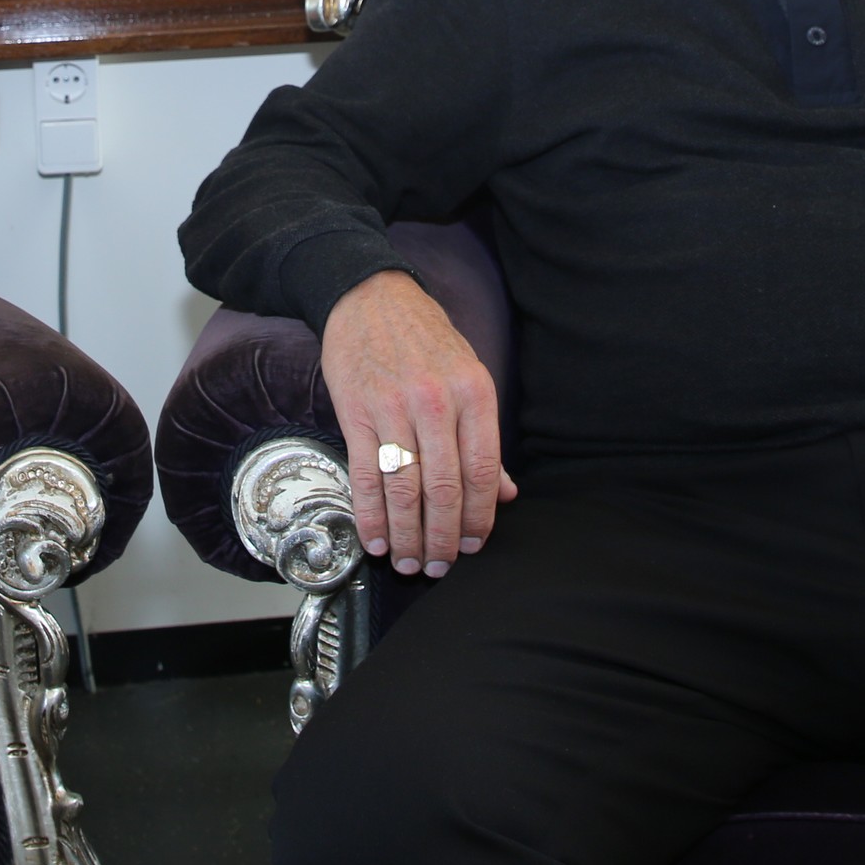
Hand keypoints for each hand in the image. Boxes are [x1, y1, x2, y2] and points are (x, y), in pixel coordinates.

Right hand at [321, 270, 515, 578]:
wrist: (370, 297)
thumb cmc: (425, 340)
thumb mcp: (469, 377)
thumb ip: (485, 439)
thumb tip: (506, 494)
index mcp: (475, 395)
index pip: (483, 472)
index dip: (479, 519)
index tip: (473, 547)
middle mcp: (437, 403)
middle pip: (444, 488)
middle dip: (442, 539)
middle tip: (439, 567)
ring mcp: (394, 408)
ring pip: (405, 489)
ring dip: (407, 536)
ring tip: (408, 562)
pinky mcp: (357, 412)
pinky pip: (366, 475)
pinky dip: (370, 514)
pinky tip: (375, 539)